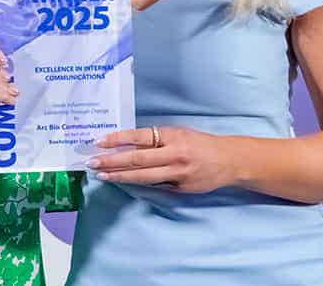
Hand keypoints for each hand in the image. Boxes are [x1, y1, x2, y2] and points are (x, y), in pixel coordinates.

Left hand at [86, 127, 237, 193]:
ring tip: (102, 175)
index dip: (118, 139)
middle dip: (112, 161)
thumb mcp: (179, 134)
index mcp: (172, 135)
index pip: (139, 136)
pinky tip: (124, 183)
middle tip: (92, 162)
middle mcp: (174, 153)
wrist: (230, 160)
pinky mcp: (181, 188)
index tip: (99, 142)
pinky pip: (156, 186)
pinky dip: (138, 184)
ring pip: (143, 176)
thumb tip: (128, 145)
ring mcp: (178, 173)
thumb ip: (157, 140)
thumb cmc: (200, 144)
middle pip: (137, 159)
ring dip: (120, 176)